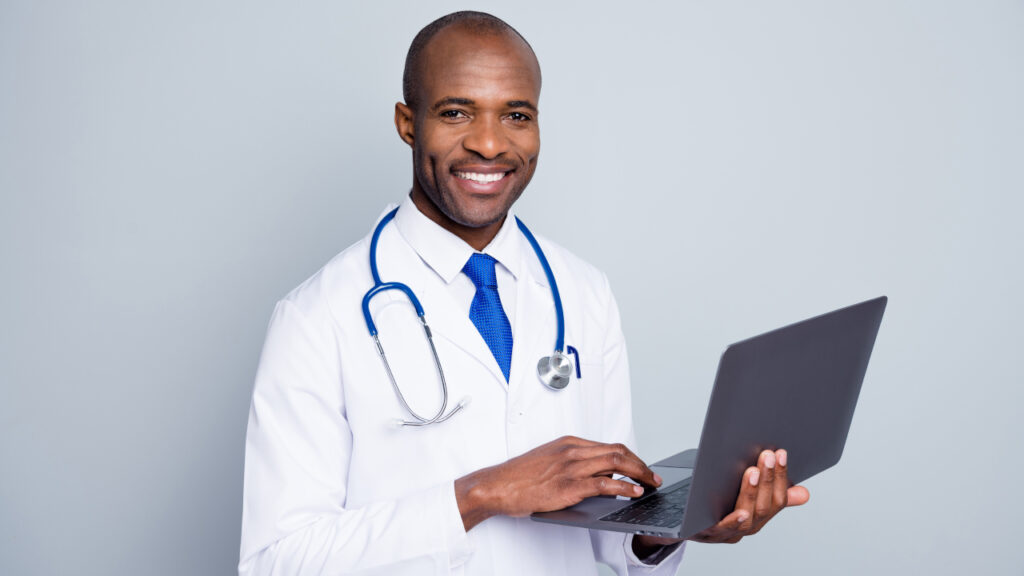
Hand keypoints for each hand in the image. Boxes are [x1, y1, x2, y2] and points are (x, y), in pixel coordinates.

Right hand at [455, 436, 661, 530]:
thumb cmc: (519, 477)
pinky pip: (605, 484)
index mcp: (568, 443)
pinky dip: (625, 487)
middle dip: (641, 463)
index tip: (641, 467)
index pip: (609, 446)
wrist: (498, 485)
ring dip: (639, 473)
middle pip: (618, 451)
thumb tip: (599, 475)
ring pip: (616, 463)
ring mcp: (570, 467)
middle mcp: (572, 451)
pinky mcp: (568, 486)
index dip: (630, 457)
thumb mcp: (549, 461)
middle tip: (654, 476)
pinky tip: (634, 492)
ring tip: (651, 484)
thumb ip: (573, 464)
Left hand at [688, 448, 809, 543]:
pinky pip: (721, 530)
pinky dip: (733, 521)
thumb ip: (770, 493)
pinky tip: (739, 511)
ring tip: (752, 471)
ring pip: (746, 518)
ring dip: (751, 493)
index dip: (780, 477)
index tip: (780, 453)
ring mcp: (726, 533)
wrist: (681, 525)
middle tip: (767, 455)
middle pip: (763, 508)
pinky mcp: (705, 534)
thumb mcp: (745, 495)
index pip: (777, 500)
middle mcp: (745, 528)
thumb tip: (804, 493)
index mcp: (757, 517)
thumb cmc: (714, 505)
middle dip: (767, 480)